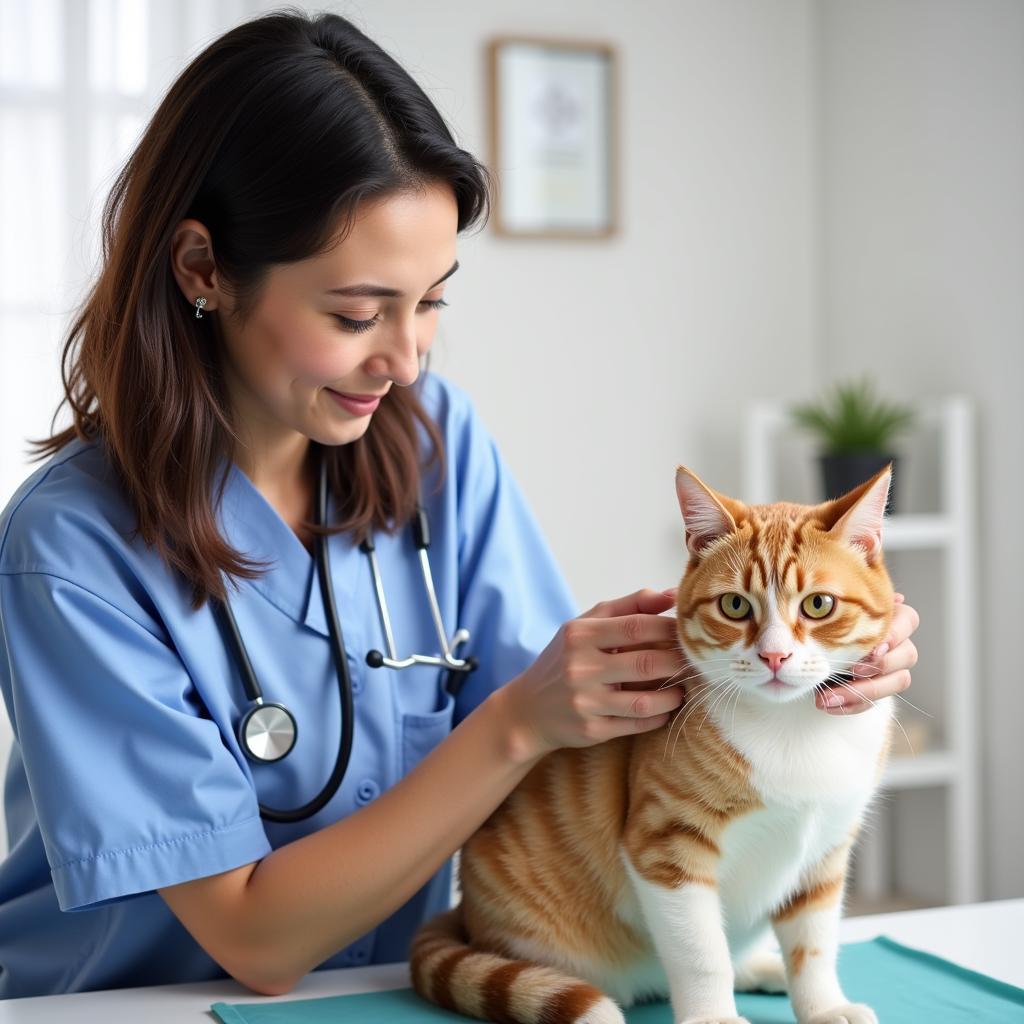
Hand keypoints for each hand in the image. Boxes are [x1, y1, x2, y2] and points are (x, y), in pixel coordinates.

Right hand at [502, 588, 687, 760]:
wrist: (528, 710)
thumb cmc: (565, 659)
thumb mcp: (585, 625)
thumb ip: (629, 606)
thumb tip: (672, 594)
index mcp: (579, 635)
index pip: (636, 626)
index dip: (669, 629)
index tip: (687, 633)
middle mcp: (580, 668)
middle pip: (647, 663)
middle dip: (679, 662)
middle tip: (695, 662)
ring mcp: (585, 702)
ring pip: (646, 701)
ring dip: (673, 695)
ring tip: (682, 688)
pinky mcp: (591, 730)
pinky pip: (637, 724)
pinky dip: (659, 717)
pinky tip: (665, 708)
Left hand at [815, 593, 919, 713]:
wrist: (812, 647)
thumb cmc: (827, 622)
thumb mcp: (833, 614)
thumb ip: (848, 609)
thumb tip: (880, 600)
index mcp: (892, 617)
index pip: (909, 620)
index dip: (894, 634)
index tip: (873, 647)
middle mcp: (899, 643)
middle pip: (909, 654)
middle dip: (882, 664)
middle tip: (854, 669)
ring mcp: (892, 668)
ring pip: (899, 681)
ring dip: (864, 691)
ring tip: (829, 695)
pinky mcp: (878, 689)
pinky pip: (874, 702)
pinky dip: (850, 705)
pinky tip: (826, 703)